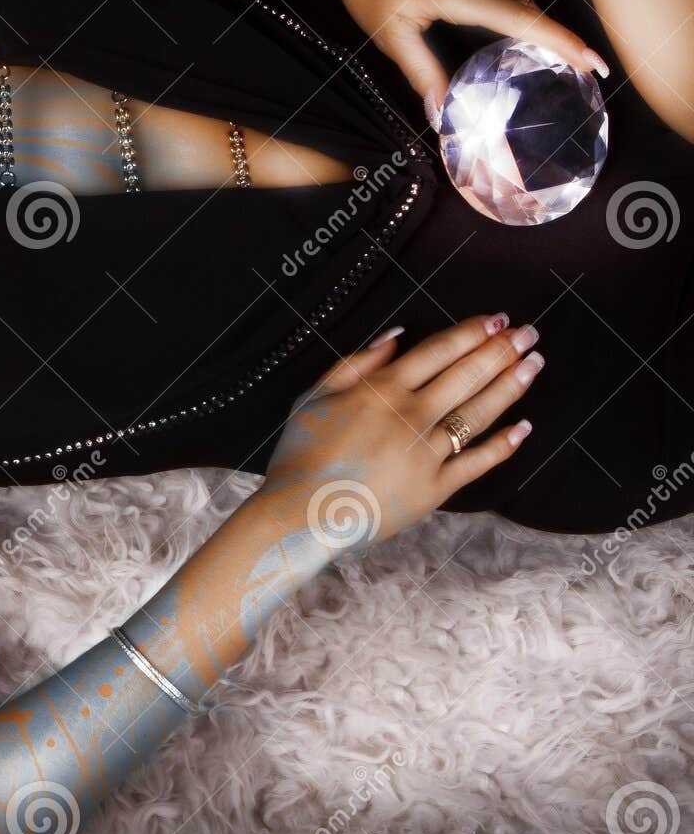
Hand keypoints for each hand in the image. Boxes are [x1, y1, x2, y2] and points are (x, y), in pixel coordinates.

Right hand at [257, 314, 540, 552]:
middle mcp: (411, 416)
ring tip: (534, 365)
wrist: (301, 514)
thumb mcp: (313, 397)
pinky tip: (523, 428)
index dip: (470, 333)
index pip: (438, 352)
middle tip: (528, 334)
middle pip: (466, 376)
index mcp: (382, 390)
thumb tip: (397, 336)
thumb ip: (355, 364)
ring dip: (509, 386)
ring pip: (478, 413)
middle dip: (501, 351)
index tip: (496, 319)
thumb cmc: (300, 455)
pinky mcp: (435, 488)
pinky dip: (502, 446)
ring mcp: (427, 453)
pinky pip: (476, 463)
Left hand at [309, 0, 606, 119]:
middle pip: (532, 7)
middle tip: (573, 69)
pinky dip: (516, 1)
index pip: (528, 23)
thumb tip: (439, 112)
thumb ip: (421, 73)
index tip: (595, 63)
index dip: (565, 45)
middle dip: (556, 37)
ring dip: (535, 18)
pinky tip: (506, 19)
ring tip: (543, 50)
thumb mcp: (390, 35)